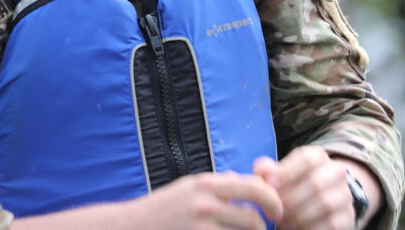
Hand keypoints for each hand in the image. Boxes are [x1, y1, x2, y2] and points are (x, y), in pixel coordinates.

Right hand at [128, 171, 284, 228]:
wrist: (127, 228)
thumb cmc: (160, 211)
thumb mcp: (187, 188)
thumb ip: (215, 185)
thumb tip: (242, 180)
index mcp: (206, 184)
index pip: (254, 186)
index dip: (272, 200)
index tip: (277, 212)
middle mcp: (205, 203)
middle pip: (252, 219)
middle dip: (262, 229)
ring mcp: (200, 227)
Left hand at [253, 147, 358, 229]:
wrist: (322, 201)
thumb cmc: (294, 186)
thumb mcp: (282, 174)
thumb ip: (268, 171)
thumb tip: (262, 172)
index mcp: (318, 157)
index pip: (306, 159)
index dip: (286, 172)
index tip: (269, 185)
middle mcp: (336, 172)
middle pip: (314, 183)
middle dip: (289, 199)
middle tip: (272, 211)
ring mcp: (345, 195)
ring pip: (324, 204)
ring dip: (298, 216)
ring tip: (281, 222)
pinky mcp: (348, 217)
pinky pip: (331, 223)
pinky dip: (310, 227)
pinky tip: (296, 229)